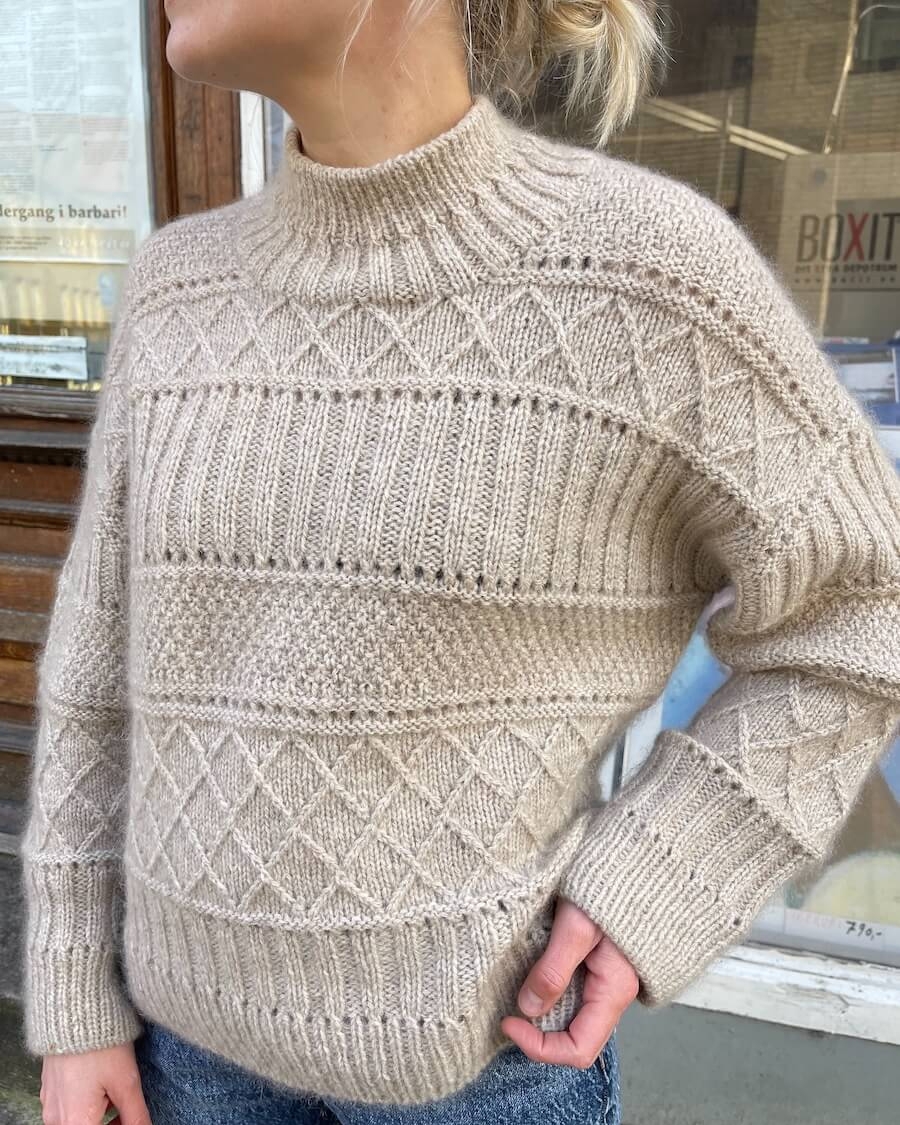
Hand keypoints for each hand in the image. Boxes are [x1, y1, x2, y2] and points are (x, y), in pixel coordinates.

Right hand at [39, 1041, 150, 1124]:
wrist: (73, 1010)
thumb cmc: (101, 1046)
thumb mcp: (126, 1083)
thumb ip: (135, 1116)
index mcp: (75, 1122)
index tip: (131, 1119)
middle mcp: (56, 1118)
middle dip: (110, 1123)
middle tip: (127, 1109)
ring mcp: (49, 1103)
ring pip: (77, 1120)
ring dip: (98, 1115)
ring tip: (115, 1092)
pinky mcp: (48, 1087)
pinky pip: (67, 1107)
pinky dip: (85, 1104)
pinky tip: (100, 1083)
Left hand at [501, 896, 638, 1067]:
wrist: (634, 862)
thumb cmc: (608, 889)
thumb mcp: (576, 927)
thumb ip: (553, 970)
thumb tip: (527, 1009)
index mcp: (613, 991)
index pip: (579, 1049)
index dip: (540, 1046)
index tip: (509, 1020)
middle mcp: (612, 993)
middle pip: (574, 1037)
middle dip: (539, 1032)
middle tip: (508, 1009)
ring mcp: (605, 979)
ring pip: (571, 1015)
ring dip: (542, 1012)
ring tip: (516, 989)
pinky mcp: (596, 963)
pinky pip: (572, 992)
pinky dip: (548, 991)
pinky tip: (532, 972)